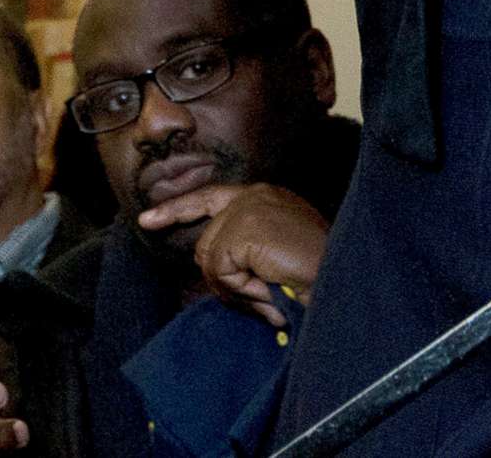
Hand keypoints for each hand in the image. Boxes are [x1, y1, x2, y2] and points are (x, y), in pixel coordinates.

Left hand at [142, 183, 330, 328]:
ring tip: (272, 290)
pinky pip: (220, 271)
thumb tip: (211, 269)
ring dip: (237, 288)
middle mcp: (255, 194)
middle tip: (261, 295)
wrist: (343, 278)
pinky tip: (269, 286)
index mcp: (265, 197)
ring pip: (211, 260)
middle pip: (206, 242)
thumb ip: (244, 253)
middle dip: (224, 280)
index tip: (147, 219)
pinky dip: (241, 290)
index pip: (210, 198)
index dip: (178, 210)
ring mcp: (249, 207)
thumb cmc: (318, 274)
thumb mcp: (276, 258)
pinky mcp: (244, 227)